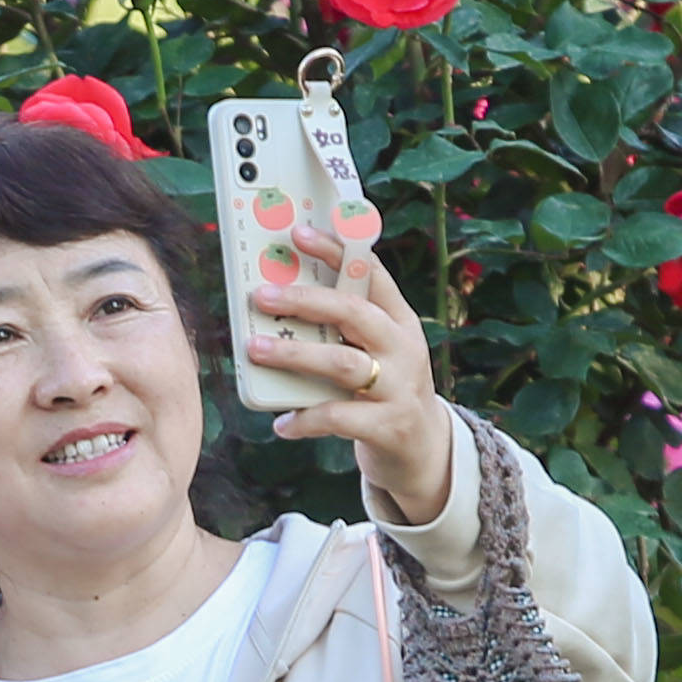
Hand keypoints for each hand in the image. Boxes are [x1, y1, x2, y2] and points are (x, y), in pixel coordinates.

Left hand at [250, 226, 451, 521]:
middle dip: (305, 299)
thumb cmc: (385, 388)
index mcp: (399, 320)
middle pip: (354, 312)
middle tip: (261, 295)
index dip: (335, 251)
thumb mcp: (377, 350)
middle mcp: (403, 348)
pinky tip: (282, 423)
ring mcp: (399, 387)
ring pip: (343, 363)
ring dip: (295, 354)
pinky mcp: (389, 426)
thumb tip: (279, 296)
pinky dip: (306, 419)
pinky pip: (340, 417)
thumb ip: (342, 327)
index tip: (298, 234)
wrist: (424, 448)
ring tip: (256, 350)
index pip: (370, 274)